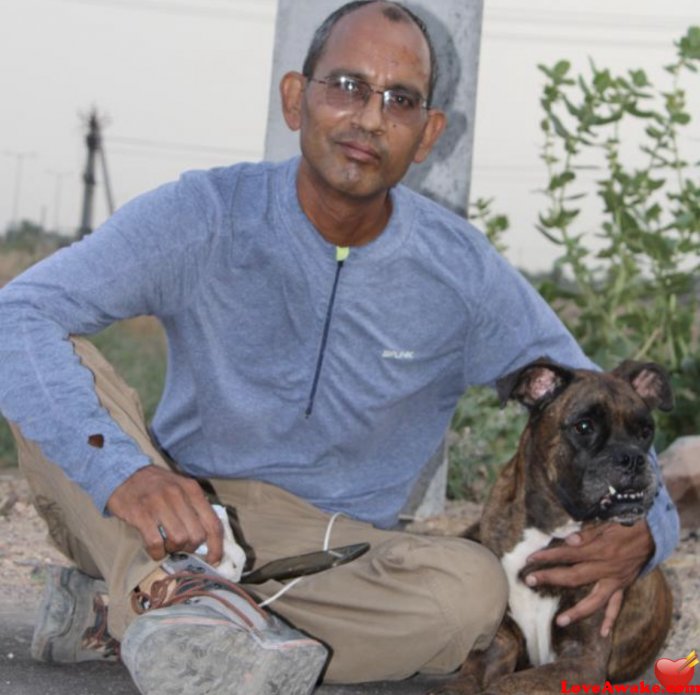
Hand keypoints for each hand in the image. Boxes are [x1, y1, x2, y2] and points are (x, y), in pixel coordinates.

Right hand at [106, 465, 222, 564]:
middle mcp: (178, 494)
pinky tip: (154, 549)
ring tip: (166, 545)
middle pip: (197, 535)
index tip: (214, 559)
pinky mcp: (140, 514)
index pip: (212, 522)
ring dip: (173, 549)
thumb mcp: (181, 488)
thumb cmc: (156, 486)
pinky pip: (156, 543)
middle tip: (181, 545)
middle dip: (191, 547)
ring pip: (179, 539)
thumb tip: (207, 538)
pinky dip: (157, 552)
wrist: (123, 473)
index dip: (216, 546)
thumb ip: (195, 507)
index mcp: (192, 489)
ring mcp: (159, 503)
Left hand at [524, 521, 653, 635]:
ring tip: (560, 621)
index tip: (531, 558)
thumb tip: (568, 540)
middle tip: (530, 581)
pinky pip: (616, 605)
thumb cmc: (623, 528)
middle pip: (574, 577)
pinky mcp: (622, 587)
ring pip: (594, 600)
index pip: (568, 554)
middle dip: (551, 579)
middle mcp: (605, 569)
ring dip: (577, 612)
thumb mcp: (604, 526)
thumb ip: (585, 535)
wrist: (650, 537)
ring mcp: (614, 581)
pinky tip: (604, 633)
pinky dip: (610, 619)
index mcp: (598, 551)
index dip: (548, 556)